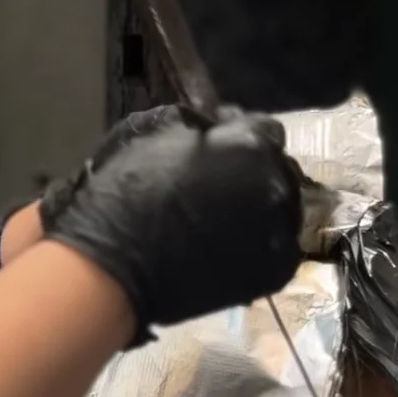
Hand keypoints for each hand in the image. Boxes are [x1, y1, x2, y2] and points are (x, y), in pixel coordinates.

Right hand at [45, 111, 300, 337]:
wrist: (116, 266)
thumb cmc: (126, 193)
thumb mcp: (156, 134)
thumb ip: (198, 126)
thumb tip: (214, 127)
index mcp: (250, 144)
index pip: (265, 129)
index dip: (240, 137)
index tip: (219, 148)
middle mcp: (276, 184)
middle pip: (278, 169)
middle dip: (254, 171)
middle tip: (220, 187)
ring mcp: (279, 231)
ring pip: (281, 210)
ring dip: (259, 209)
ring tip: (224, 221)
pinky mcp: (276, 271)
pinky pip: (276, 248)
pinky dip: (258, 245)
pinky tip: (229, 247)